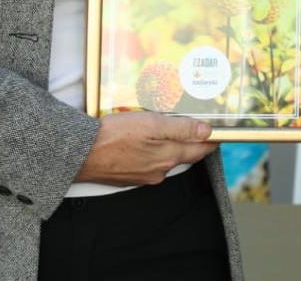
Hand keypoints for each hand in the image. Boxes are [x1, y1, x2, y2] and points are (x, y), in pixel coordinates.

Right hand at [75, 112, 217, 185]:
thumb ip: (180, 128)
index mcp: (169, 157)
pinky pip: (149, 163)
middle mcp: (160, 171)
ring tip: (167, 128)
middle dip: (190, 141)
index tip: (219, 131)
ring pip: (165, 159)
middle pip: (183, 155)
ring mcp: (144, 176)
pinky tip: (143, 140)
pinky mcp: (130, 176)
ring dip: (169, 145)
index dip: (211, 139)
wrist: (81, 154)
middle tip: (195, 124)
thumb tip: (206, 131)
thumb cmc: (115, 135)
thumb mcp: (151, 124)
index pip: (200, 150)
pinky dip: (152, 151)